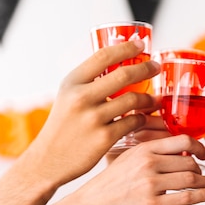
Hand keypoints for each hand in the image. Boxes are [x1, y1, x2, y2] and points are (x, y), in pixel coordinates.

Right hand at [26, 40, 159, 187]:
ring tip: (154, 99)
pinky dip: (142, 119)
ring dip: (148, 98)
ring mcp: (93, 118)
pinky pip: (133, 123)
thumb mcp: (67, 96)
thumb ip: (88, 82)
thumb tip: (118, 63)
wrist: (48, 160)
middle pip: (124, 75)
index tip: (142, 44)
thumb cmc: (62, 126)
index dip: (126, 47)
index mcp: (72, 82)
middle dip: (146, 68)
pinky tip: (143, 118)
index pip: (103, 55)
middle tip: (156, 67)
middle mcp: (81, 97)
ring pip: (132, 99)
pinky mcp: (103, 139)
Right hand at [80, 135, 204, 204]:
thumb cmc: (110, 184)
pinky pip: (187, 198)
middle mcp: (148, 163)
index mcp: (143, 149)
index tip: (202, 154)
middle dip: (202, 169)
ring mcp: (151, 184)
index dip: (198, 147)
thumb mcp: (127, 158)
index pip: (182, 141)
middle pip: (190, 162)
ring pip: (192, 179)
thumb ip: (151, 153)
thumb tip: (180, 152)